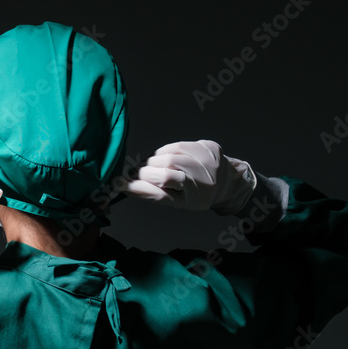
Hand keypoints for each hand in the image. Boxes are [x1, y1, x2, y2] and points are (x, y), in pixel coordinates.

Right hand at [115, 140, 255, 214]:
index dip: (139, 184)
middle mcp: (202, 174)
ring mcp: (206, 157)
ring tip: (160, 169)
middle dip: (147, 172)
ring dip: (156, 162)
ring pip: (166, 154)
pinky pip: (176, 145)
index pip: (162, 182)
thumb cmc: (197, 196)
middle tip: (144, 178)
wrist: (227, 183)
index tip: (121, 184)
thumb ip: (152, 194)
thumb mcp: (176, 202)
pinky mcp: (208, 145)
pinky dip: (167, 152)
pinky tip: (171, 159)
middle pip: (161, 166)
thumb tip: (125, 187)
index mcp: (194, 193)